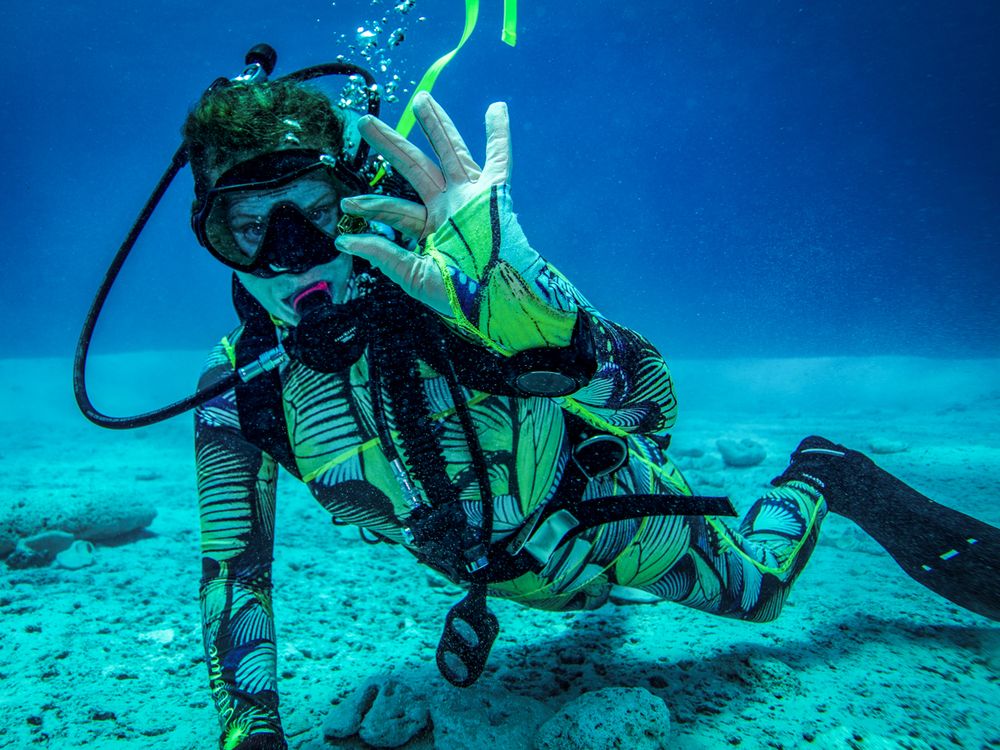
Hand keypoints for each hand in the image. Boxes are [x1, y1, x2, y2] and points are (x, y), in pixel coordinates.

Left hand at [336, 91, 511, 315]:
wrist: (499, 300)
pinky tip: (496, 107)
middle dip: (390, 144)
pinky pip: (499, 158)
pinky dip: (498, 134)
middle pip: (414, 166)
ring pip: (450, 152)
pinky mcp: (494, 194)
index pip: (394, 209)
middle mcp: (448, 207)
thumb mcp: (415, 276)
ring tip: (421, 99)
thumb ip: (384, 255)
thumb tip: (344, 240)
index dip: (370, 206)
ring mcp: (470, 197)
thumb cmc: (463, 295)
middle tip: (365, 121)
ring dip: (436, 125)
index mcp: (430, 228)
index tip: (347, 206)